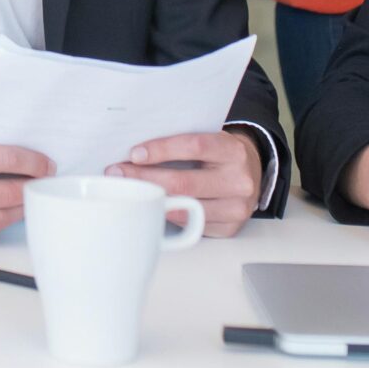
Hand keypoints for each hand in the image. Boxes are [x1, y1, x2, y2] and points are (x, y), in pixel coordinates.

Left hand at [106, 129, 262, 236]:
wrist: (252, 172)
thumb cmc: (219, 154)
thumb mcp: (209, 139)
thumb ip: (181, 143)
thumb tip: (135, 151)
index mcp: (233, 151)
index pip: (194, 146)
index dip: (162, 150)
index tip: (134, 153)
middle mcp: (239, 181)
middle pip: (184, 182)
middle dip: (145, 178)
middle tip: (117, 173)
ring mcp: (237, 208)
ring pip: (185, 208)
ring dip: (151, 200)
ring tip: (128, 190)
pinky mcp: (230, 228)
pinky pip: (190, 224)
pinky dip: (167, 215)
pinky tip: (151, 207)